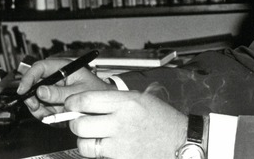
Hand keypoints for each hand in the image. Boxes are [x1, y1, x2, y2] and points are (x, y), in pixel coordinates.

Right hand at [17, 59, 112, 118]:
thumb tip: (40, 91)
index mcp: (64, 68)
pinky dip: (46, 115)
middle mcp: (56, 78)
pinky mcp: (53, 102)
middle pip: (33, 84)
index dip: (28, 77)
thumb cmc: (97, 92)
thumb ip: (60, 93)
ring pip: (36, 99)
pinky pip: (42, 109)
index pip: (40, 67)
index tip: (23, 90)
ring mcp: (53, 90)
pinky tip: (57, 117)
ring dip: (40, 109)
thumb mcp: (79, 91)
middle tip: (37, 107)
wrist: (105, 105)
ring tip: (54, 114)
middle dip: (32, 97)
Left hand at [66, 90, 187, 158]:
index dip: (73, 103)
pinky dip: (95, 152)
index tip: (72, 105)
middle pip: (80, 123)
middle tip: (82, 122)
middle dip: (76, 123)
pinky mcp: (120, 158)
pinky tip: (104, 147)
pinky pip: (95, 156)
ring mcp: (120, 142)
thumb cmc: (163, 120)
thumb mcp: (142, 100)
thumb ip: (115, 101)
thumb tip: (86, 104)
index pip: (86, 100)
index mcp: (128, 101)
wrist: (181, 141)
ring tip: (93, 137)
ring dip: (84, 140)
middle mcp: (122, 120)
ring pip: (83, 143)